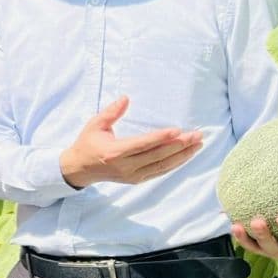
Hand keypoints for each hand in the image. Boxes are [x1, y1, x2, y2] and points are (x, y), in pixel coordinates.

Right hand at [60, 96, 202, 187]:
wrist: (79, 169)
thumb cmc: (88, 144)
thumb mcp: (95, 125)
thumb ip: (111, 112)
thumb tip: (126, 98)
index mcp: (114, 152)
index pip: (143, 144)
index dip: (161, 138)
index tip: (178, 130)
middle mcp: (125, 166)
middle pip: (158, 156)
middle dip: (180, 145)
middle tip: (197, 135)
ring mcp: (132, 175)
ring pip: (162, 165)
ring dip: (182, 155)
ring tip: (198, 145)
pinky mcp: (137, 179)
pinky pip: (160, 172)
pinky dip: (174, 164)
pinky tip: (186, 156)